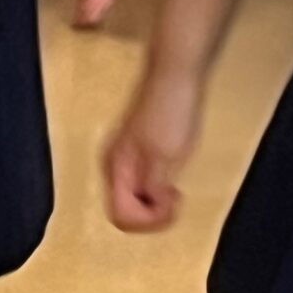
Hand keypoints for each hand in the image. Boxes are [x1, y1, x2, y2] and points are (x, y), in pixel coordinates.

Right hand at [104, 73, 202, 230]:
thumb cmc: (172, 111)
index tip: (172, 199)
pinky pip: (143, 184)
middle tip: (176, 197)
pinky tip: (173, 178)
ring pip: (135, 198)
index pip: (121, 216)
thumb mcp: (166, 156)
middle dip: (152, 214)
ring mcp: (126, 157)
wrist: (177, 73)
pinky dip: (158, 189)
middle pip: (125, 211)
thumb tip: (148, 206)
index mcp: (116, 168)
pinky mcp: (139, 150)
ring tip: (176, 189)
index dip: (148, 219)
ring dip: (156, 203)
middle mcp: (115, 166)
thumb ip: (152, 187)